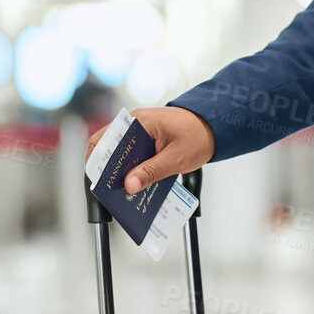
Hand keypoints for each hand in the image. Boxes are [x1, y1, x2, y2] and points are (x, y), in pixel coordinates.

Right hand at [86, 106, 216, 193]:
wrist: (215, 125)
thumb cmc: (198, 135)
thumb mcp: (176, 158)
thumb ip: (151, 171)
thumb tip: (130, 185)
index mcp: (140, 122)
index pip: (106, 139)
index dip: (98, 161)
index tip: (99, 181)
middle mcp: (136, 123)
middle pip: (111, 147)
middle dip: (110, 169)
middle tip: (110, 191)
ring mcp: (141, 130)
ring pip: (122, 153)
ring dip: (122, 171)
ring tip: (123, 192)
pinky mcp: (148, 138)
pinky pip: (134, 154)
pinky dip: (134, 168)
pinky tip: (137, 184)